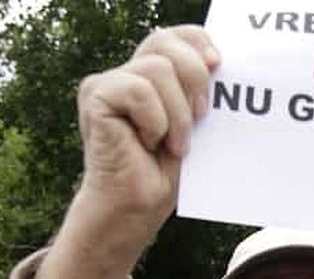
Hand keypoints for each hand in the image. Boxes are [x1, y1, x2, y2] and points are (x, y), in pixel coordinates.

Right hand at [32, 26, 219, 278]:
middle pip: (165, 42)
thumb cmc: (164, 172)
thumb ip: (198, 89)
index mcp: (149, 75)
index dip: (197, 42)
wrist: (136, 208)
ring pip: (157, 69)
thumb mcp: (192, 123)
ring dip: (176, 113)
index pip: (174, 35)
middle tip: (201, 116)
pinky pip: (138, 90)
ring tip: (173, 144)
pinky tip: (147, 142)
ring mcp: (107, 83)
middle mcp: (126, 73)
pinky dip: (154, 120)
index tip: (218, 65)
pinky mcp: (96, 96)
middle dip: (194, 77)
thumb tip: (218, 62)